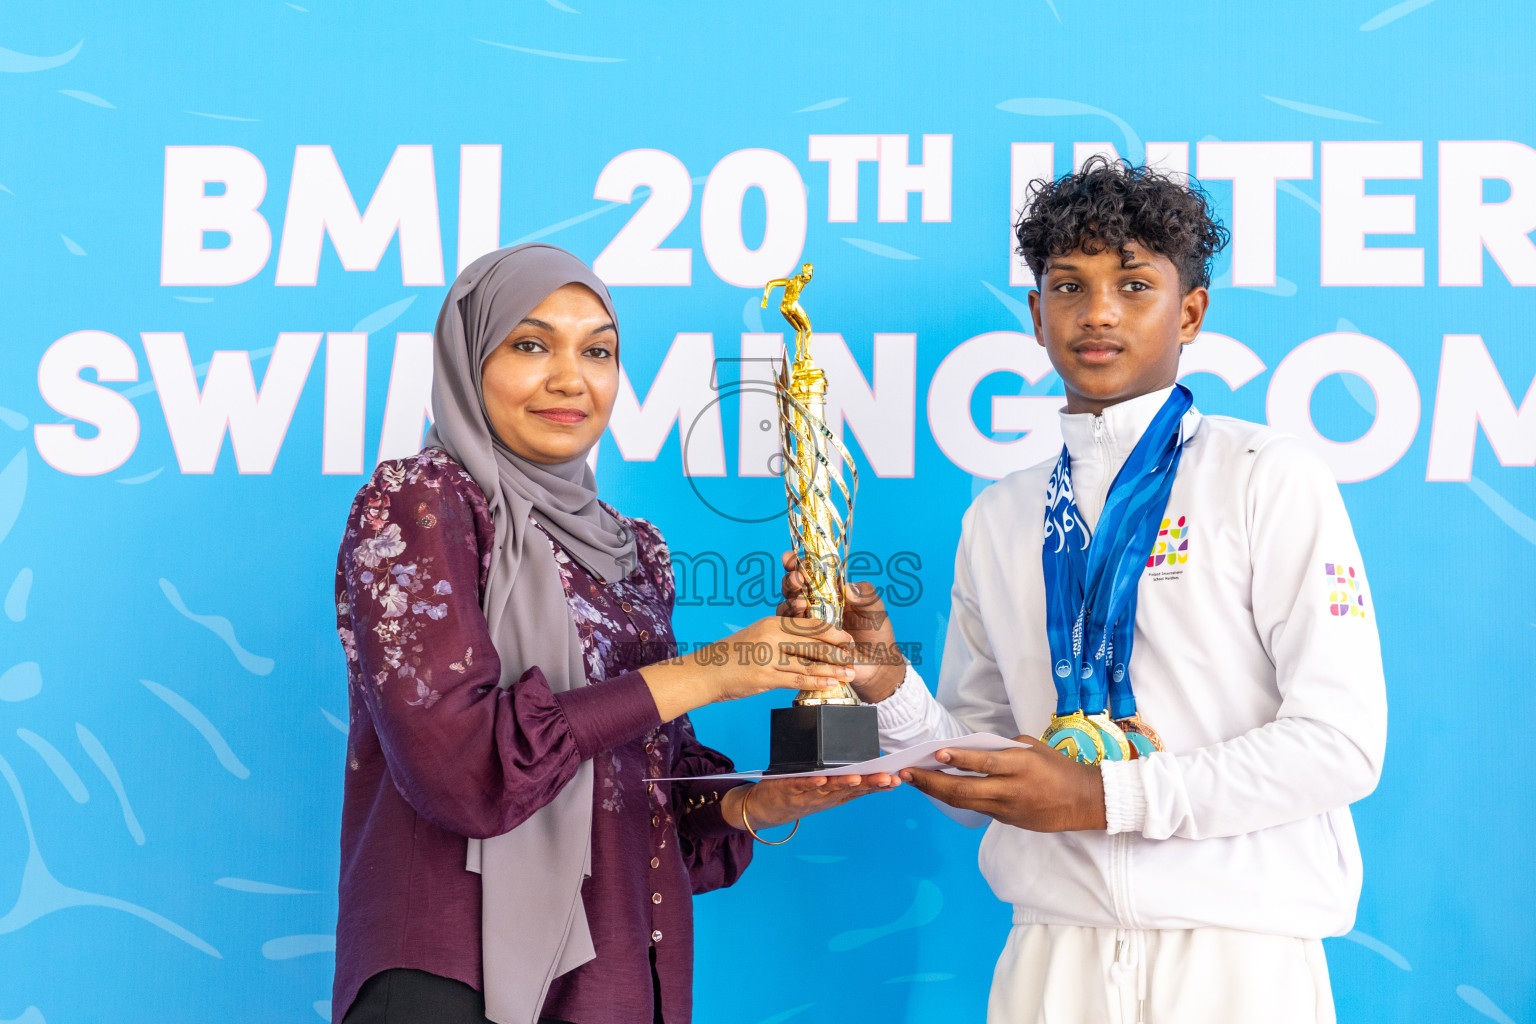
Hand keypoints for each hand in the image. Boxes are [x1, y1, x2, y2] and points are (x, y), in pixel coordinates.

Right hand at [639, 616, 854, 721]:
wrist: (705, 673)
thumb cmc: (732, 656)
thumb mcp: (757, 637)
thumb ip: (780, 638)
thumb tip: (805, 644)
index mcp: (772, 622)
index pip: (808, 624)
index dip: (831, 631)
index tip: (848, 637)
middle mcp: (771, 636)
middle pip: (813, 642)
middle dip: (838, 650)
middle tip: (855, 656)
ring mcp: (767, 656)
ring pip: (808, 661)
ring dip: (833, 668)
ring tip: (850, 673)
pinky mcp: (764, 676)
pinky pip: (796, 678)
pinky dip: (817, 681)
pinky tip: (831, 684)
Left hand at [721, 773, 900, 830]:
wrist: (761, 810)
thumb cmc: (795, 795)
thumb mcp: (822, 790)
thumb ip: (840, 780)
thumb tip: (862, 764)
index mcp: (833, 795)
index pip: (859, 790)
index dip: (878, 786)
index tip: (897, 779)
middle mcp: (823, 797)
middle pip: (848, 789)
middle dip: (869, 783)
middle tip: (888, 778)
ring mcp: (805, 795)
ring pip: (827, 788)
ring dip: (843, 783)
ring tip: (857, 776)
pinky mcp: (786, 790)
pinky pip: (799, 785)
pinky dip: (810, 782)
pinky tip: (821, 778)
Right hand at [778, 551, 905, 702]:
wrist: (876, 665)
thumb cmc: (877, 634)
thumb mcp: (875, 610)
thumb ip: (866, 594)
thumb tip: (848, 587)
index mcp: (830, 592)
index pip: (810, 573)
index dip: (797, 563)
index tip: (791, 558)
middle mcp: (814, 606)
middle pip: (792, 588)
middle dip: (791, 580)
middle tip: (798, 579)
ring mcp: (807, 625)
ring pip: (787, 609)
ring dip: (790, 602)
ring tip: (800, 602)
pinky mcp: (804, 644)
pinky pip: (791, 632)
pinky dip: (791, 623)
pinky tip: (799, 617)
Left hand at [899, 736, 1107, 832]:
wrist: (1083, 802)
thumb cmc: (1057, 768)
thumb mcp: (1032, 748)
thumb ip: (1002, 748)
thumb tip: (971, 749)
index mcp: (1020, 766)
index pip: (985, 763)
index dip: (960, 759)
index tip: (937, 753)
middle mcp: (1011, 790)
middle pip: (964, 789)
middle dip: (932, 781)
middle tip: (907, 773)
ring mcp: (1006, 808)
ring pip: (964, 802)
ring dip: (935, 792)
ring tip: (914, 781)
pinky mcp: (1005, 820)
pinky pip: (975, 807)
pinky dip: (954, 798)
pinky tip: (938, 789)